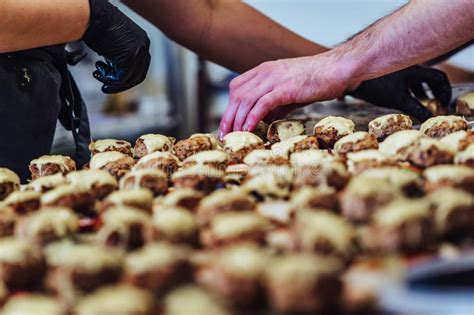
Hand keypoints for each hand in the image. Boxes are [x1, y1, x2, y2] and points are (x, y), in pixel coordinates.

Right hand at [82, 0, 150, 93]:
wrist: (91, 15)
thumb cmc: (97, 25)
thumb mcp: (115, 42)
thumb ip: (121, 56)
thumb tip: (117, 71)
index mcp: (143, 42)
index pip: (141, 68)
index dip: (127, 77)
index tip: (113, 79)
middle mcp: (144, 47)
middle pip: (138, 75)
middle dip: (121, 83)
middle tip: (106, 85)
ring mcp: (138, 53)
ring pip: (130, 79)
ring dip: (113, 81)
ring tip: (98, 75)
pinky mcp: (129, 58)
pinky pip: (122, 78)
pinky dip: (109, 79)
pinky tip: (98, 71)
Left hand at [218, 53, 354, 137]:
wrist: (338, 69)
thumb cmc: (318, 79)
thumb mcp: (291, 91)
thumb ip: (277, 104)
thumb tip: (267, 119)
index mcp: (265, 70)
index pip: (237, 87)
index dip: (229, 106)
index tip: (227, 124)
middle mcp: (266, 72)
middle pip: (237, 95)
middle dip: (228, 116)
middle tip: (224, 135)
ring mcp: (275, 79)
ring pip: (246, 100)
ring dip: (238, 120)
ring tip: (235, 136)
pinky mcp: (285, 89)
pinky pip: (262, 104)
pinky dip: (253, 118)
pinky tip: (249, 129)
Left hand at [349, 66, 451, 120]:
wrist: (351, 75)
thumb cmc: (376, 86)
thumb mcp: (398, 100)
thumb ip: (415, 109)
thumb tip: (429, 118)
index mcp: (416, 70)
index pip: (439, 78)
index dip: (445, 91)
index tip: (443, 104)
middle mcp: (408, 66)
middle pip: (428, 78)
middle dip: (432, 93)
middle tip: (433, 105)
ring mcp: (396, 69)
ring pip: (414, 79)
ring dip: (419, 92)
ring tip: (419, 105)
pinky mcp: (385, 73)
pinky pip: (402, 80)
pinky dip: (406, 90)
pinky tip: (400, 100)